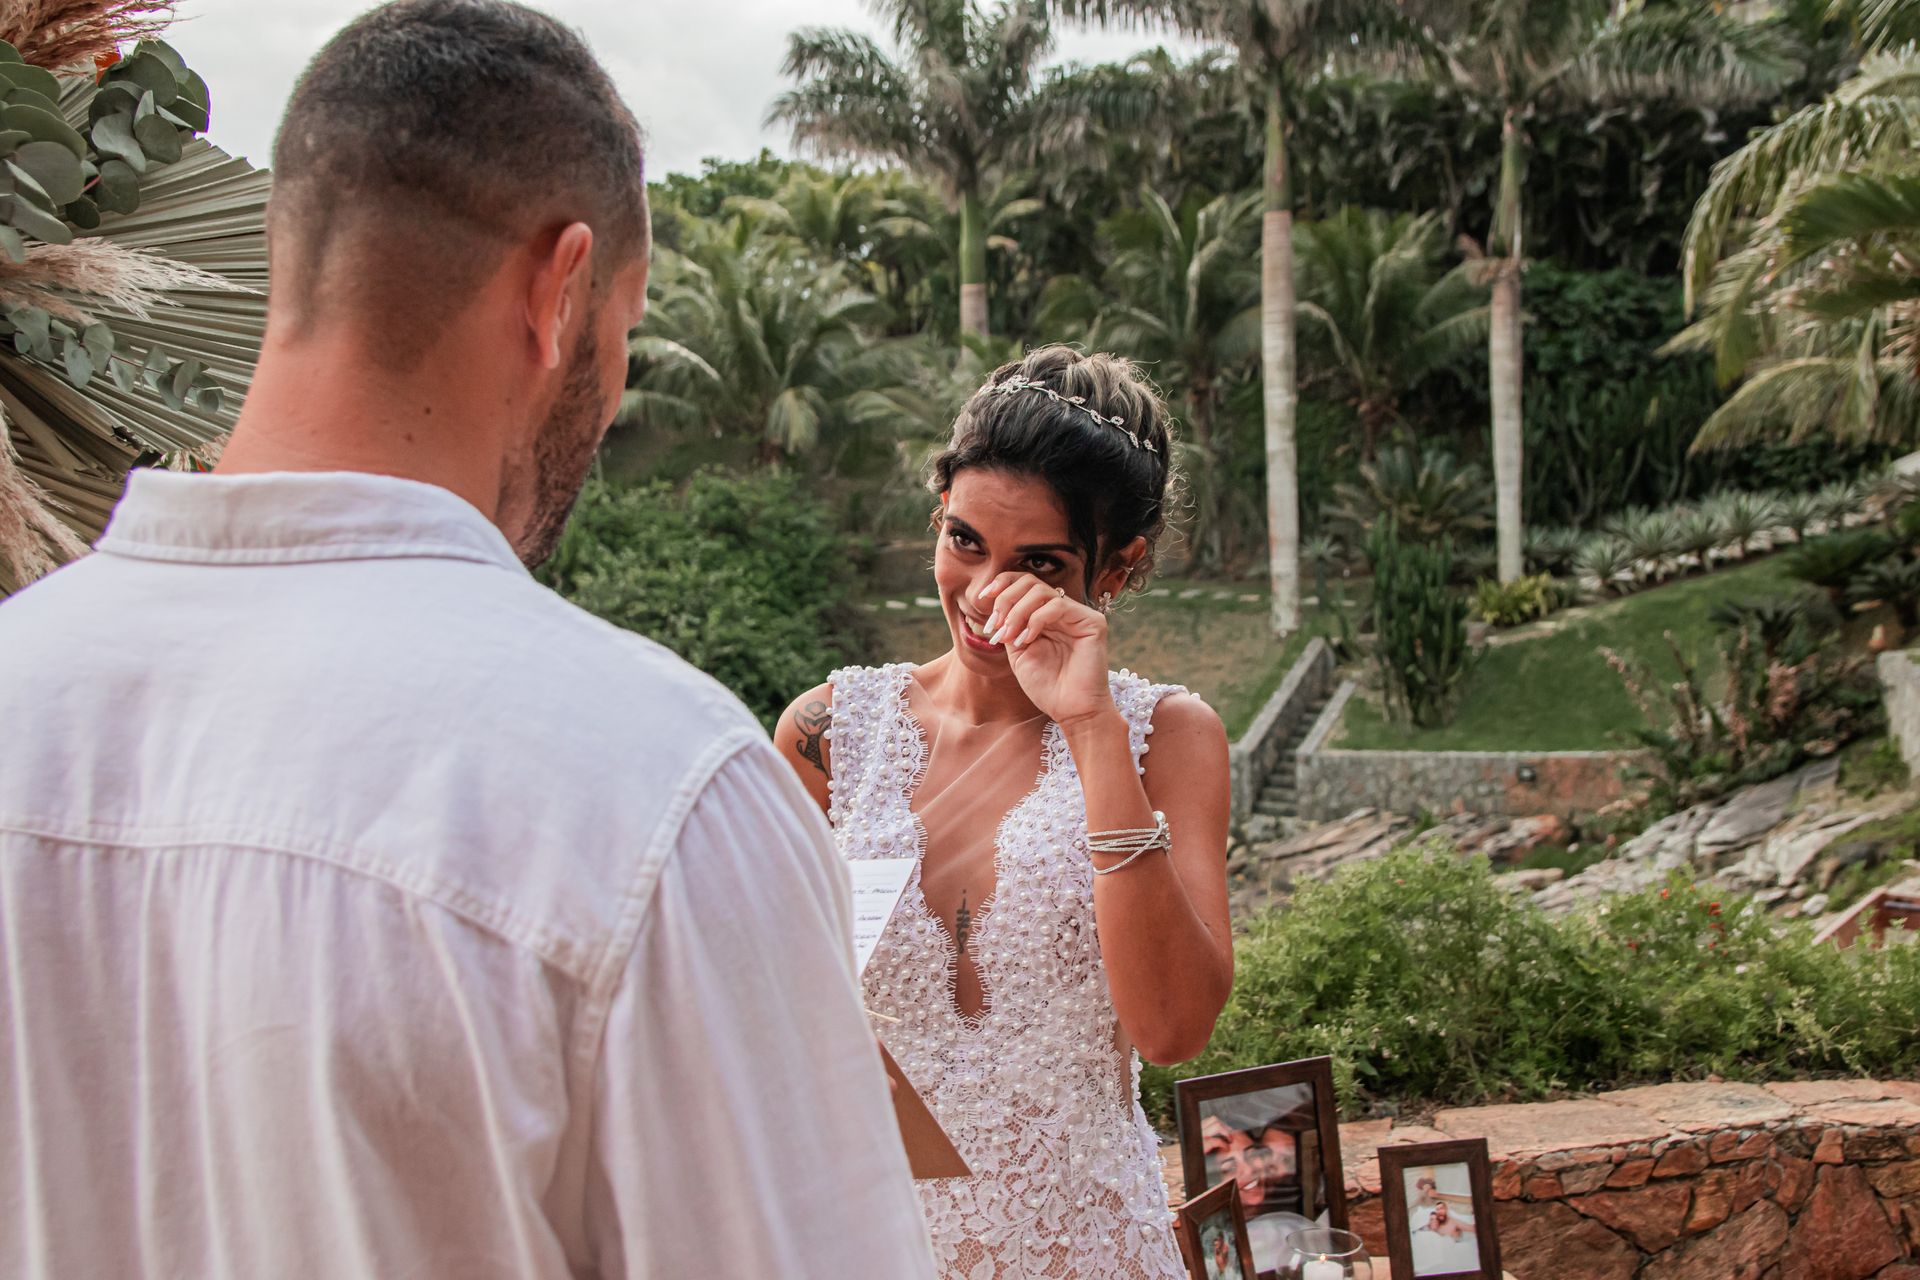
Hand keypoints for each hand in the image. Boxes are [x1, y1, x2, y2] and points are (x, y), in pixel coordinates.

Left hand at [980, 572, 1115, 726]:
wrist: (1071, 711)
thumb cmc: (1047, 687)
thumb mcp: (1018, 653)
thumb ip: (1009, 627)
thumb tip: (994, 607)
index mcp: (1045, 615)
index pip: (1024, 583)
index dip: (1002, 584)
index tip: (981, 599)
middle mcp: (1062, 610)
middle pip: (1030, 581)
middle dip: (1005, 600)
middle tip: (996, 626)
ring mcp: (1078, 615)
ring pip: (1041, 591)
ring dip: (1017, 612)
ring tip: (1010, 637)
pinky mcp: (1092, 622)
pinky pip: (1058, 606)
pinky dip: (1035, 620)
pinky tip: (1027, 639)